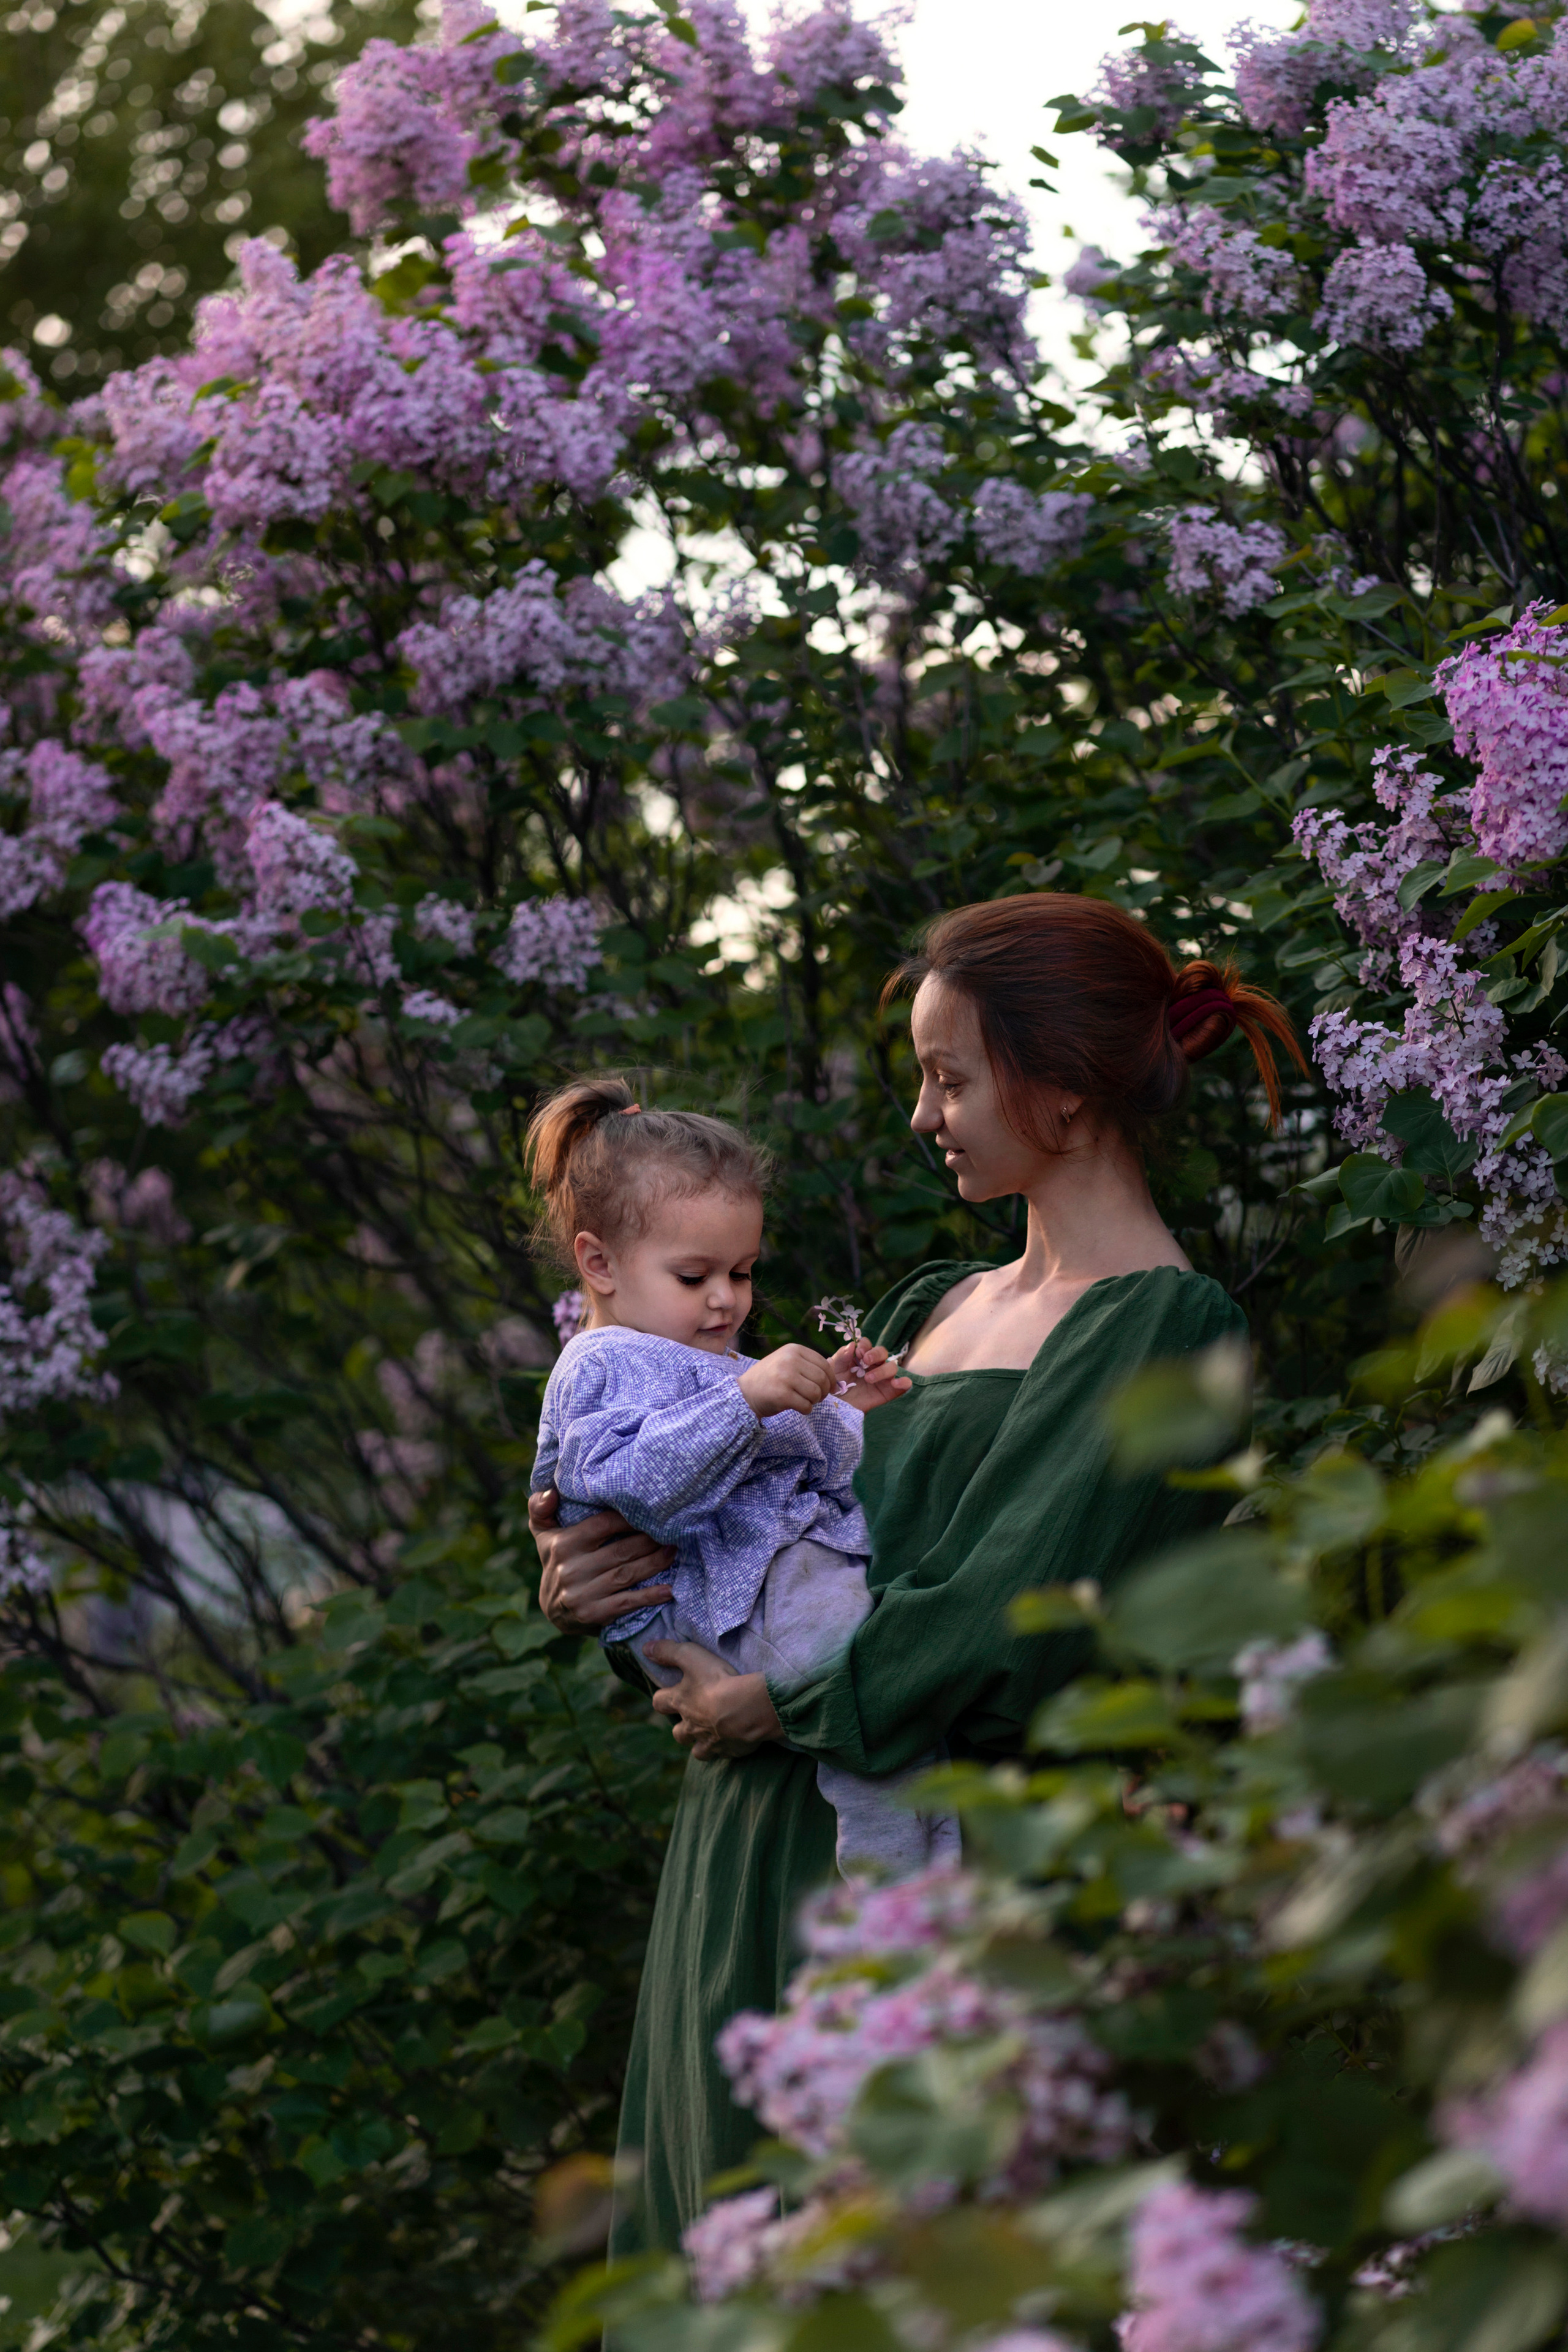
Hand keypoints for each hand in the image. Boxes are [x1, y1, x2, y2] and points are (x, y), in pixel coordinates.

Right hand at [528, 1486, 674, 1632]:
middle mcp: (570, 1569)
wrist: (552, 1609)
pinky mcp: (592, 1614)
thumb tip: (552, 1493)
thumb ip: (540, 1507)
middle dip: (649, 1541)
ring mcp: (581, 1594)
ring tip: (673, 1552)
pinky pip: (625, 1603)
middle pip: (619, 1550)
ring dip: (654, 1563)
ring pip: (626, 1575)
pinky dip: (649, 1596)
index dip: (629, 1518)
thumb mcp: (543, 1533)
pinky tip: (668, 1590)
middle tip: (672, 1532)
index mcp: (562, 1544)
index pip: (602, 1525)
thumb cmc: (557, 1559)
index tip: (651, 1512)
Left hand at [646, 1642, 782, 1757]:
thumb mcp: (691, 1656)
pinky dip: (724, 1748)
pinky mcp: (728, 1751)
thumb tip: (645, 1648)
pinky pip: (721, 1754)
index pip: (659, 1703)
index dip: (662, 1698)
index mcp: (680, 1702)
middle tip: (693, 1717)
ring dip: (700, 1743)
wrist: (746, 1709)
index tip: (669, 1694)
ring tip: (709, 1734)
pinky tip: (732, 1741)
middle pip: (678, 1733)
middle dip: (682, 1727)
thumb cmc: (717, 1681)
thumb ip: (668, 1651)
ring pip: (697, 1750)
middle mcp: (690, 1725)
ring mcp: (708, 1741)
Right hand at [737, 1343, 833, 1419]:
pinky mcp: (782, 1395)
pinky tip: (799, 1407)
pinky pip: (806, 1405)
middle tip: (817, 1398)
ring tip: (806, 1401)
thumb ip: (809, 1365)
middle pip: (822, 1379)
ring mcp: (786, 1377)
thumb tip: (836, 1374)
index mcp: (794, 1350)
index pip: (825, 1364)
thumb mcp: (788, 1362)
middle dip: (824, 1392)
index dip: (831, 1379)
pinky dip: (806, 1409)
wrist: (745, 1392)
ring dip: (815, 1401)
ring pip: (816, 1393)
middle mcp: (790, 1360)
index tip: (828, 1388)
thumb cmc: (770, 1378)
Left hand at [827, 1339, 911, 1414]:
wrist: (838, 1409)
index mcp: (860, 1358)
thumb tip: (852, 1344)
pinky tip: (895, 1383)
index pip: (867, 1345)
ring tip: (868, 1379)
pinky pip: (904, 1384)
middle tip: (865, 1360)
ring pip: (892, 1367)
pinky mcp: (890, 1391)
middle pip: (882, 1352)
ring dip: (882, 1370)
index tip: (858, 1351)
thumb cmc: (836, 1387)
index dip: (864, 1345)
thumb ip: (842, 1356)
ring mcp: (883, 1378)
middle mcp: (874, 1366)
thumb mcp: (835, 1369)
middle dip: (875, 1353)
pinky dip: (904, 1382)